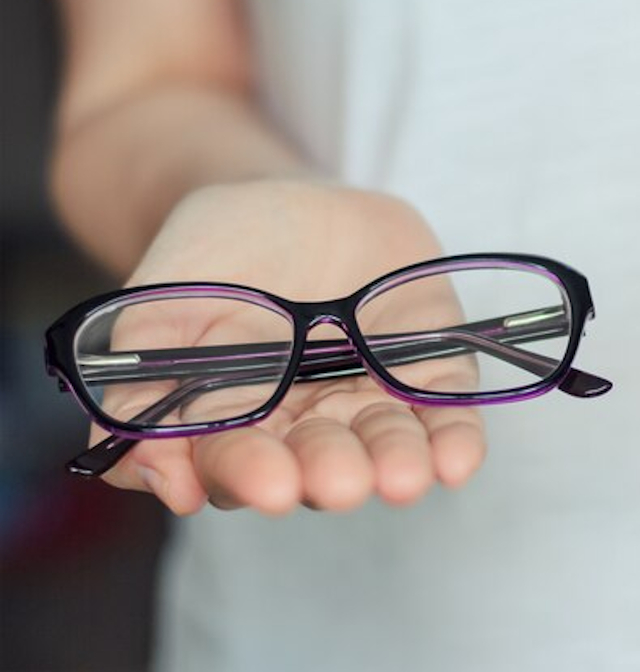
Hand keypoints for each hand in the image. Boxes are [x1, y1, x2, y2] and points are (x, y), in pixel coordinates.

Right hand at [93, 179, 486, 514]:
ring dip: (397, 463)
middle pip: (320, 461)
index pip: (239, 461)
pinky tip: (457, 460)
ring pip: (387, 445)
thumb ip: (139, 388)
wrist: (288, 196)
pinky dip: (454, 439)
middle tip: (340, 482)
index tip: (267, 484)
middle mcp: (308, 424)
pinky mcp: (430, 369)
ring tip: (402, 478)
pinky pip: (447, 411)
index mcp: (236, 420)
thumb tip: (150, 473)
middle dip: (330, 471)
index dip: (250, 473)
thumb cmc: (215, 255)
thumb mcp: (157, 306)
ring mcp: (371, 398)